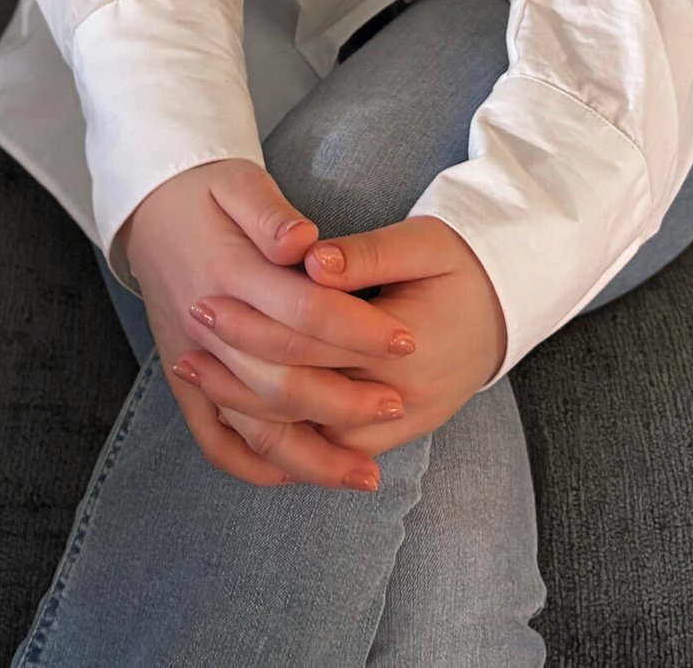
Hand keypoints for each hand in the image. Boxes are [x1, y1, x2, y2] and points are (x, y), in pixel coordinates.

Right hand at [116, 158, 422, 493]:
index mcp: (228, 272)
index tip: (406, 339)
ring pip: (253, 426)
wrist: (148, 209)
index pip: (302, 313)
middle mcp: (208, 328)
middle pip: (283, 382)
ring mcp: (191, 361)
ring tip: (365, 473)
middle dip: (346, 402)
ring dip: (310, 456)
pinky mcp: (183, 379)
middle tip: (398, 404)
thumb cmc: (205, 191)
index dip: (358, 329)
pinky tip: (298, 477)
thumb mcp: (239, 181)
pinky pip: (214, 439)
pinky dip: (255, 467)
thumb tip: (307, 243)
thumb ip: (272, 215)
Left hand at [177, 216, 507, 467]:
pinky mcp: (390, 436)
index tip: (209, 300)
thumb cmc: (461, 266)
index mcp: (402, 348)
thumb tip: (309, 261)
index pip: (312, 342)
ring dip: (249, 412)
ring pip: (308, 437)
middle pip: (300, 395)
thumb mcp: (424, 243)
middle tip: (186, 343)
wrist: (506, 310)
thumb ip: (366, 254)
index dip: (254, 324)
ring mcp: (396, 427)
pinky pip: (327, 450)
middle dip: (236, 371)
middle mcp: (398, 400)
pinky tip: (240, 415)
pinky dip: (281, 439)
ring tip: (197, 376)